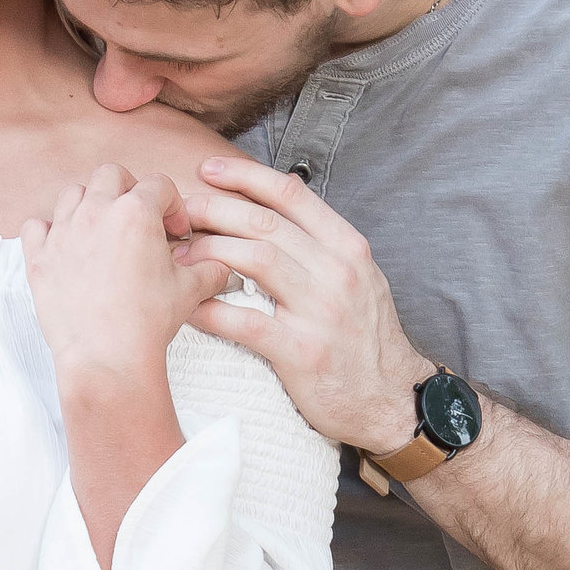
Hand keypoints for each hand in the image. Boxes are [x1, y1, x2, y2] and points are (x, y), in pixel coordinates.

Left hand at [20, 166, 225, 397]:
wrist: (107, 358)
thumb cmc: (146, 324)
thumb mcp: (190, 291)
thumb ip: (210, 270)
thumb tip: (219, 265)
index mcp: (136, 213)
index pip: (159, 185)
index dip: (172, 205)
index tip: (174, 230)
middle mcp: (96, 213)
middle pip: (112, 175)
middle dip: (130, 190)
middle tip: (139, 219)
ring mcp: (63, 233)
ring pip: (73, 193)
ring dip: (90, 204)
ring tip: (102, 230)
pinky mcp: (39, 258)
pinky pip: (35, 226)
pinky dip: (49, 230)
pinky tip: (65, 246)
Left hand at [181, 156, 433, 452]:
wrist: (392, 400)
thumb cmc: (364, 340)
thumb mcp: (357, 280)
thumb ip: (318, 248)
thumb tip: (266, 218)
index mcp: (348, 248)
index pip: (291, 194)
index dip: (244, 176)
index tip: (208, 170)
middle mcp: (338, 271)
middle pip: (264, 223)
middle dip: (214, 209)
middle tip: (178, 211)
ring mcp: (322, 311)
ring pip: (255, 260)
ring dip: (208, 252)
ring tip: (177, 255)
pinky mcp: (303, 351)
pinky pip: (245, 322)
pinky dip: (210, 310)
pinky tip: (186, 307)